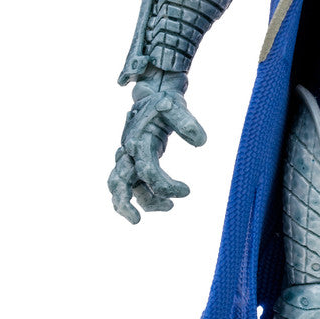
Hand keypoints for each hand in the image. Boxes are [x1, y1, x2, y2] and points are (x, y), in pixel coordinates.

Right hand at [109, 74, 206, 222]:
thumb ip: (187, 122)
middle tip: (136, 221)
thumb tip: (201, 142)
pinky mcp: (134, 162)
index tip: (187, 191)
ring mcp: (129, 158)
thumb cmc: (165, 103)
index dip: (166, 185)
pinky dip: (145, 197)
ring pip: (124, 188)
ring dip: (142, 202)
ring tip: (168, 207)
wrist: (152, 97)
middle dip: (124, 203)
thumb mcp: (176, 106)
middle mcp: (128, 152)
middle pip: (118, 182)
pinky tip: (165, 203)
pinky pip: (133, 186)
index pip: (147, 171)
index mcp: (137, 140)